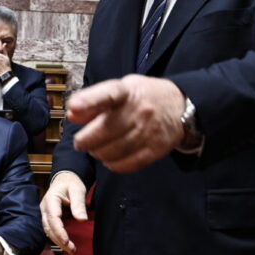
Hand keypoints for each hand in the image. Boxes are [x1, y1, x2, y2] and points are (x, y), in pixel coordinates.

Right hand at [40, 172, 87, 254]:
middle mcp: (45, 207)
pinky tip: (65, 244)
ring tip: (71, 249)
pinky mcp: (48, 216)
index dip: (59, 231)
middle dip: (59, 240)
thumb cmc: (70, 183)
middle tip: (72, 249)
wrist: (64, 179)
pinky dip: (56, 237)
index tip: (67, 240)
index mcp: (51, 199)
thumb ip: (79, 204)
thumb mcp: (78, 190)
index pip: (53, 218)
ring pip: (48, 230)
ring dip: (58, 241)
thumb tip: (82, 219)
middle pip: (49, 227)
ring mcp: (45, 212)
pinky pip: (50, 229)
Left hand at [67, 74, 185, 172]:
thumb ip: (95, 101)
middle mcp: (140, 110)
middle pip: (106, 130)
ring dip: (99, 153)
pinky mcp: (156, 149)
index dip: (89, 101)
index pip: (108, 93)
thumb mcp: (122, 88)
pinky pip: (130, 163)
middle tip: (80, 143)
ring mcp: (150, 130)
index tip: (73, 107)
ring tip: (95, 150)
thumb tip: (72, 115)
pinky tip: (109, 160)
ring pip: (115, 150)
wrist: (182, 107)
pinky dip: (114, 165)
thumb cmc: (143, 97)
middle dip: (86, 140)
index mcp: (127, 91)